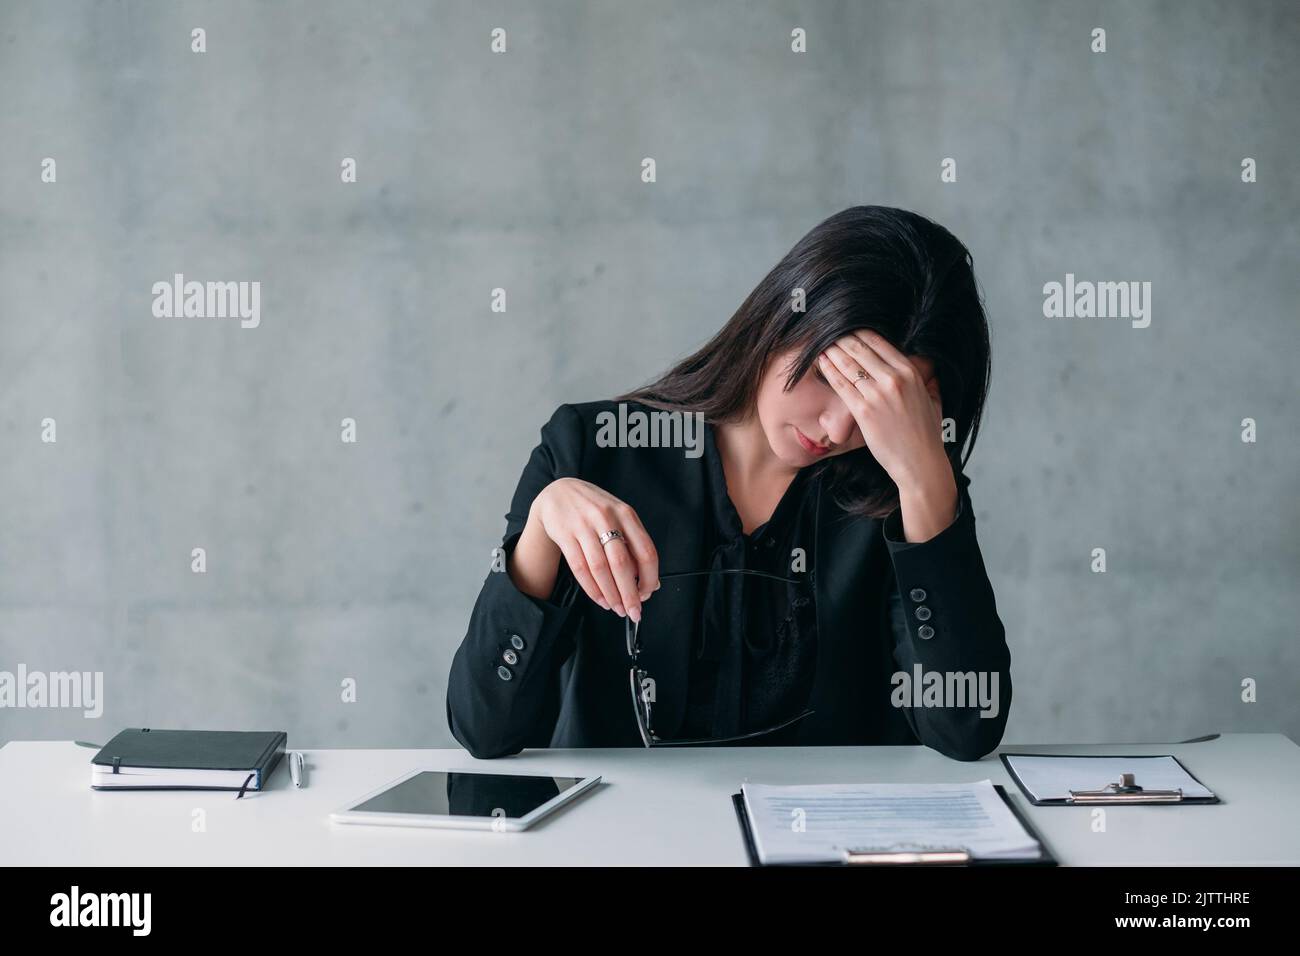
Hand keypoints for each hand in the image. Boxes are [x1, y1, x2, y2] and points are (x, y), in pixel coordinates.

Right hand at [528, 478, 659, 621]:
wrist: (557, 492)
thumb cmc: (593, 509)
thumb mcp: (618, 518)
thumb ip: (634, 545)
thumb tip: (650, 581)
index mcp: (626, 514)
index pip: (646, 551)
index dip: (649, 578)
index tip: (648, 594)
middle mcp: (606, 518)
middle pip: (622, 563)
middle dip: (629, 593)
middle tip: (634, 611)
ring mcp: (584, 526)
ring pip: (600, 568)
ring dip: (610, 594)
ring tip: (617, 608)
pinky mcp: (565, 534)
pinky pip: (580, 568)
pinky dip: (592, 588)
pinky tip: (600, 598)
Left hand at [816, 329, 946, 486]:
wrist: (920, 462)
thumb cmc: (926, 434)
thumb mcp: (933, 399)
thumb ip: (928, 379)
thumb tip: (927, 366)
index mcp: (910, 373)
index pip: (879, 342)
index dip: (860, 333)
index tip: (849, 329)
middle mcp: (894, 379)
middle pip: (861, 349)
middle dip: (842, 338)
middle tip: (830, 332)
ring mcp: (877, 395)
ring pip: (848, 364)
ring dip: (832, 351)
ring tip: (822, 343)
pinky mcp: (863, 411)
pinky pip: (841, 384)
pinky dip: (829, 370)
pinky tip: (821, 362)